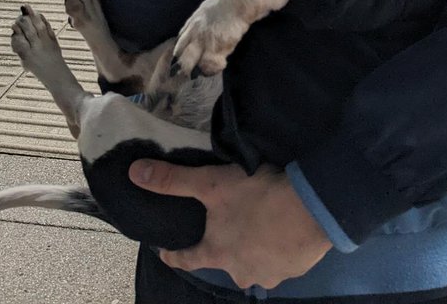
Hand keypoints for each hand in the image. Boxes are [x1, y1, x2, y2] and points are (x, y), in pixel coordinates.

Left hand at [129, 159, 332, 289]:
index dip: (175, 255)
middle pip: (224, 263)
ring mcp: (268, 273)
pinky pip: (279, 261)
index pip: (187, 258)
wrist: (312, 209)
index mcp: (217, 252)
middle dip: (222, 250)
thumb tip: (133, 173)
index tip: (166, 253)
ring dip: (251, 251)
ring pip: (252, 265)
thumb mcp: (212, 182)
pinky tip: (282, 232)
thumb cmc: (258, 196)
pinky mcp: (294, 269)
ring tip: (257, 229)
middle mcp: (239, 271)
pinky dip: (276, 249)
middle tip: (226, 229)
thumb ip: (173, 180)